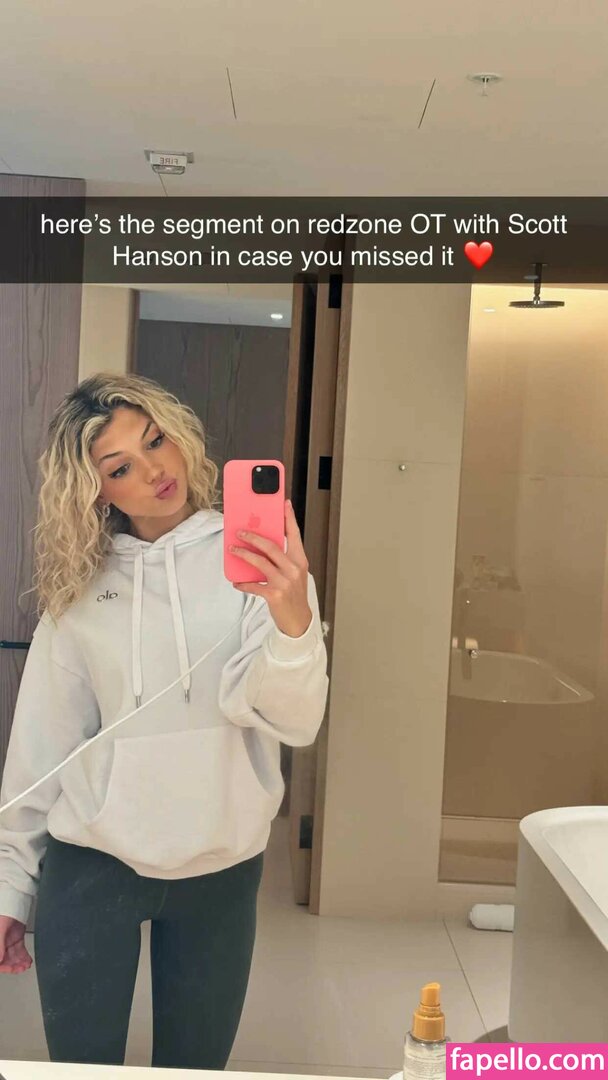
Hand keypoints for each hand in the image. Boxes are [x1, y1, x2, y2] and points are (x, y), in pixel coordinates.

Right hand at [0, 915, 31, 973]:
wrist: (16, 900)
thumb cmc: (5, 910)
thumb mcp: (1, 928)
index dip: (2, 966)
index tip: (9, 968)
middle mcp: (0, 943)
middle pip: (4, 960)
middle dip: (13, 966)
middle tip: (21, 968)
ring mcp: (8, 942)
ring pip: (13, 957)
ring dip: (20, 963)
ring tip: (26, 965)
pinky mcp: (17, 939)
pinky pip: (20, 951)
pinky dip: (24, 957)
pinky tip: (28, 961)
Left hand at [230, 499, 312, 637]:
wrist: (298, 620)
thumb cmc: (294, 594)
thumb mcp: (294, 573)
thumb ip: (283, 559)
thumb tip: (262, 545)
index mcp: (300, 560)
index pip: (294, 535)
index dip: (289, 518)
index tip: (284, 504)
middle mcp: (293, 569)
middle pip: (271, 546)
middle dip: (253, 537)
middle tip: (240, 531)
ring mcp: (284, 581)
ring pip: (260, 562)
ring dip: (243, 554)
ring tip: (233, 549)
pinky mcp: (274, 594)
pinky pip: (253, 585)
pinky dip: (243, 583)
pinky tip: (236, 581)